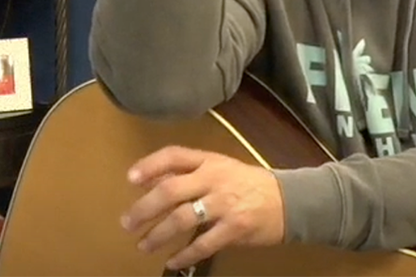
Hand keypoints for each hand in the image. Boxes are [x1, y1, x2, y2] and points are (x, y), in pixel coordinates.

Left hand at [121, 146, 284, 269]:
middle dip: (145, 208)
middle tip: (127, 223)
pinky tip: (172, 261)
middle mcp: (215, 179)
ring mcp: (225, 204)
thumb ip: (188, 173)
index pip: (174, 155)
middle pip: (171, 190)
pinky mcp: (235, 228)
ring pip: (182, 219)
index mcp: (210, 161)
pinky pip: (202, 244)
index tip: (130, 179)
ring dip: (158, 234)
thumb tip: (149, 181)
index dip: (150, 165)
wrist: (288, 200)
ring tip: (144, 245)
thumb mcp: (220, 168)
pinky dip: (184, 255)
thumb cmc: (247, 183)